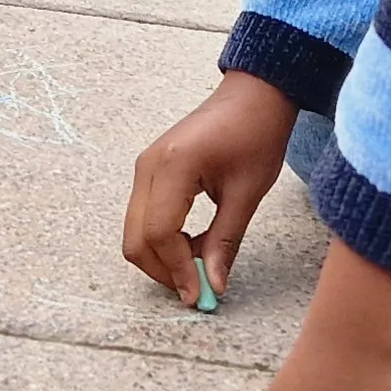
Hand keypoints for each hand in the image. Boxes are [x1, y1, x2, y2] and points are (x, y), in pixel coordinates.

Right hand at [123, 69, 298, 307]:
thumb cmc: (256, 135)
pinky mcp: (149, 171)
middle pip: (136, 238)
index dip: (178, 270)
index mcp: (173, 166)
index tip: (200, 294)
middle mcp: (148, 167)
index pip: (160, 233)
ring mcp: (144, 168)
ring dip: (162, 257)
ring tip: (200, 264)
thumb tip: (214, 285)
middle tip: (197, 288)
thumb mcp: (247, 193)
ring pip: (135, 231)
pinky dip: (161, 240)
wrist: (252, 97)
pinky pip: (143, 217)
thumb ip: (225, 241)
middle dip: (163, 270)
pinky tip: (193, 244)